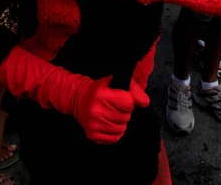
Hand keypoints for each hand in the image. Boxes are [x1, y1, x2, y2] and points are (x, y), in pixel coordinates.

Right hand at [0, 46, 148, 145]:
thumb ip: (132, 89)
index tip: (121, 97)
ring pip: (121, 128)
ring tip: (112, 114)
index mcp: (102, 94)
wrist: (75, 97)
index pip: (128, 103)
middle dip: (124, 111)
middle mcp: (96, 110)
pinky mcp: (92, 135)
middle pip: (126, 117)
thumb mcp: (114, 81)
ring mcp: (93, 124)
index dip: (128, 100)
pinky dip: (115, 132)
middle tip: (115, 105)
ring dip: (120, 122)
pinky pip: (114, 139)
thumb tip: (145, 103)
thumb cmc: (99, 87)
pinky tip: (109, 123)